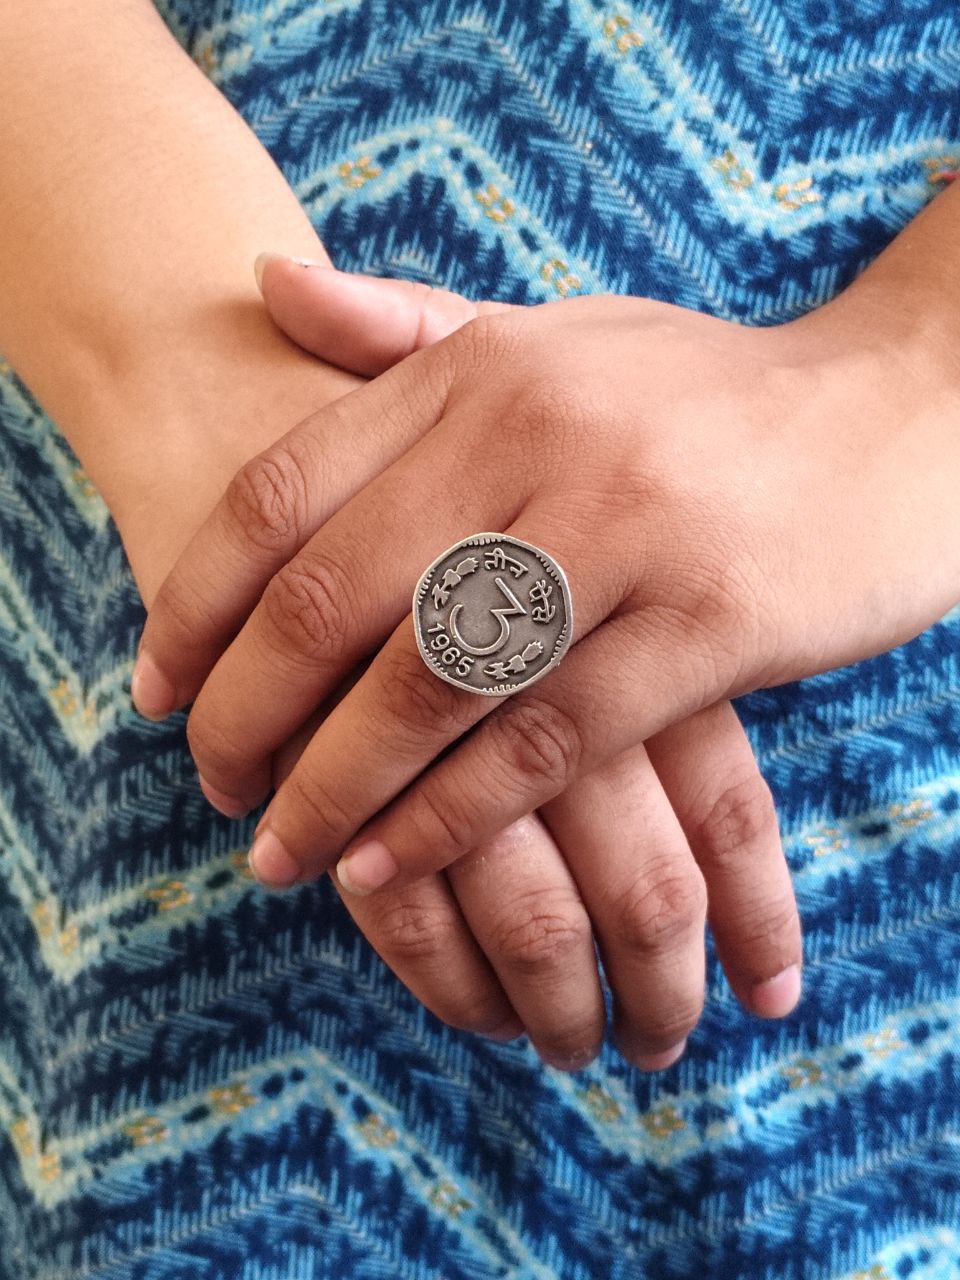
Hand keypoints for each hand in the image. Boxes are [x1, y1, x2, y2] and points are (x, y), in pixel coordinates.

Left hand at [137, 260, 807, 1069]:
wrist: (896, 413)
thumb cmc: (700, 395)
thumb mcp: (550, 335)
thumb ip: (402, 326)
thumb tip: (261, 284)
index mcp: (479, 371)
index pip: (282, 491)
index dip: (194, 604)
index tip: (156, 692)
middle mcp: (536, 437)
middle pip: (332, 599)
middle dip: (249, 717)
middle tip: (214, 791)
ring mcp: (626, 527)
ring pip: (432, 683)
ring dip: (336, 788)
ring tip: (282, 854)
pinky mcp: (709, 621)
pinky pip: (549, 739)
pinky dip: (455, 816)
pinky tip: (393, 865)